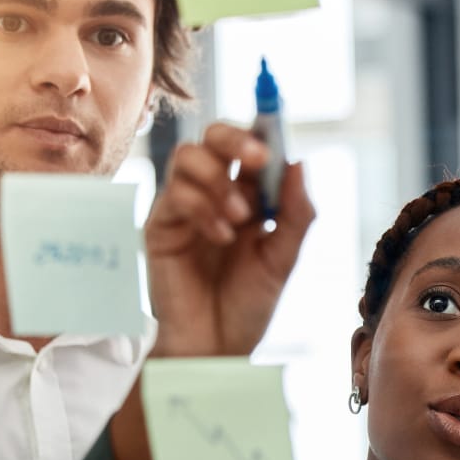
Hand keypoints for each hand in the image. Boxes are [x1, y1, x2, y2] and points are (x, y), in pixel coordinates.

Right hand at [144, 122, 314, 357]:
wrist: (217, 348)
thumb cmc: (248, 306)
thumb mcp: (283, 260)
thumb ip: (295, 214)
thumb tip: (298, 162)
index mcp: (249, 195)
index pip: (252, 146)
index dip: (263, 125)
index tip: (276, 111)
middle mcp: (215, 194)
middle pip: (213, 136)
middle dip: (236, 137)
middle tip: (258, 157)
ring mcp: (185, 208)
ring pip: (188, 156)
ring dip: (219, 180)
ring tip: (242, 219)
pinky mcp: (161, 227)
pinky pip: (175, 195)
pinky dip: (204, 209)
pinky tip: (222, 238)